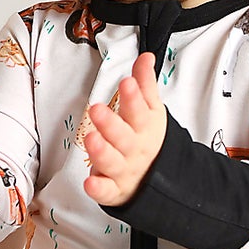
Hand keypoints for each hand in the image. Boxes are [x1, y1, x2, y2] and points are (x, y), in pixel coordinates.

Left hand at [83, 53, 167, 205]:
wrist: (159, 180)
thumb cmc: (149, 141)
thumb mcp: (152, 112)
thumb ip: (145, 85)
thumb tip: (145, 57)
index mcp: (144, 127)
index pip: (140, 111)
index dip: (133, 97)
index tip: (127, 83)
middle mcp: (135, 148)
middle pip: (124, 136)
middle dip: (111, 123)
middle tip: (97, 109)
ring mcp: (124, 170)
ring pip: (113, 162)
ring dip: (102, 152)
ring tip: (91, 139)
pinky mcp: (115, 190)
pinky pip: (107, 191)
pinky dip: (99, 189)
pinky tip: (90, 183)